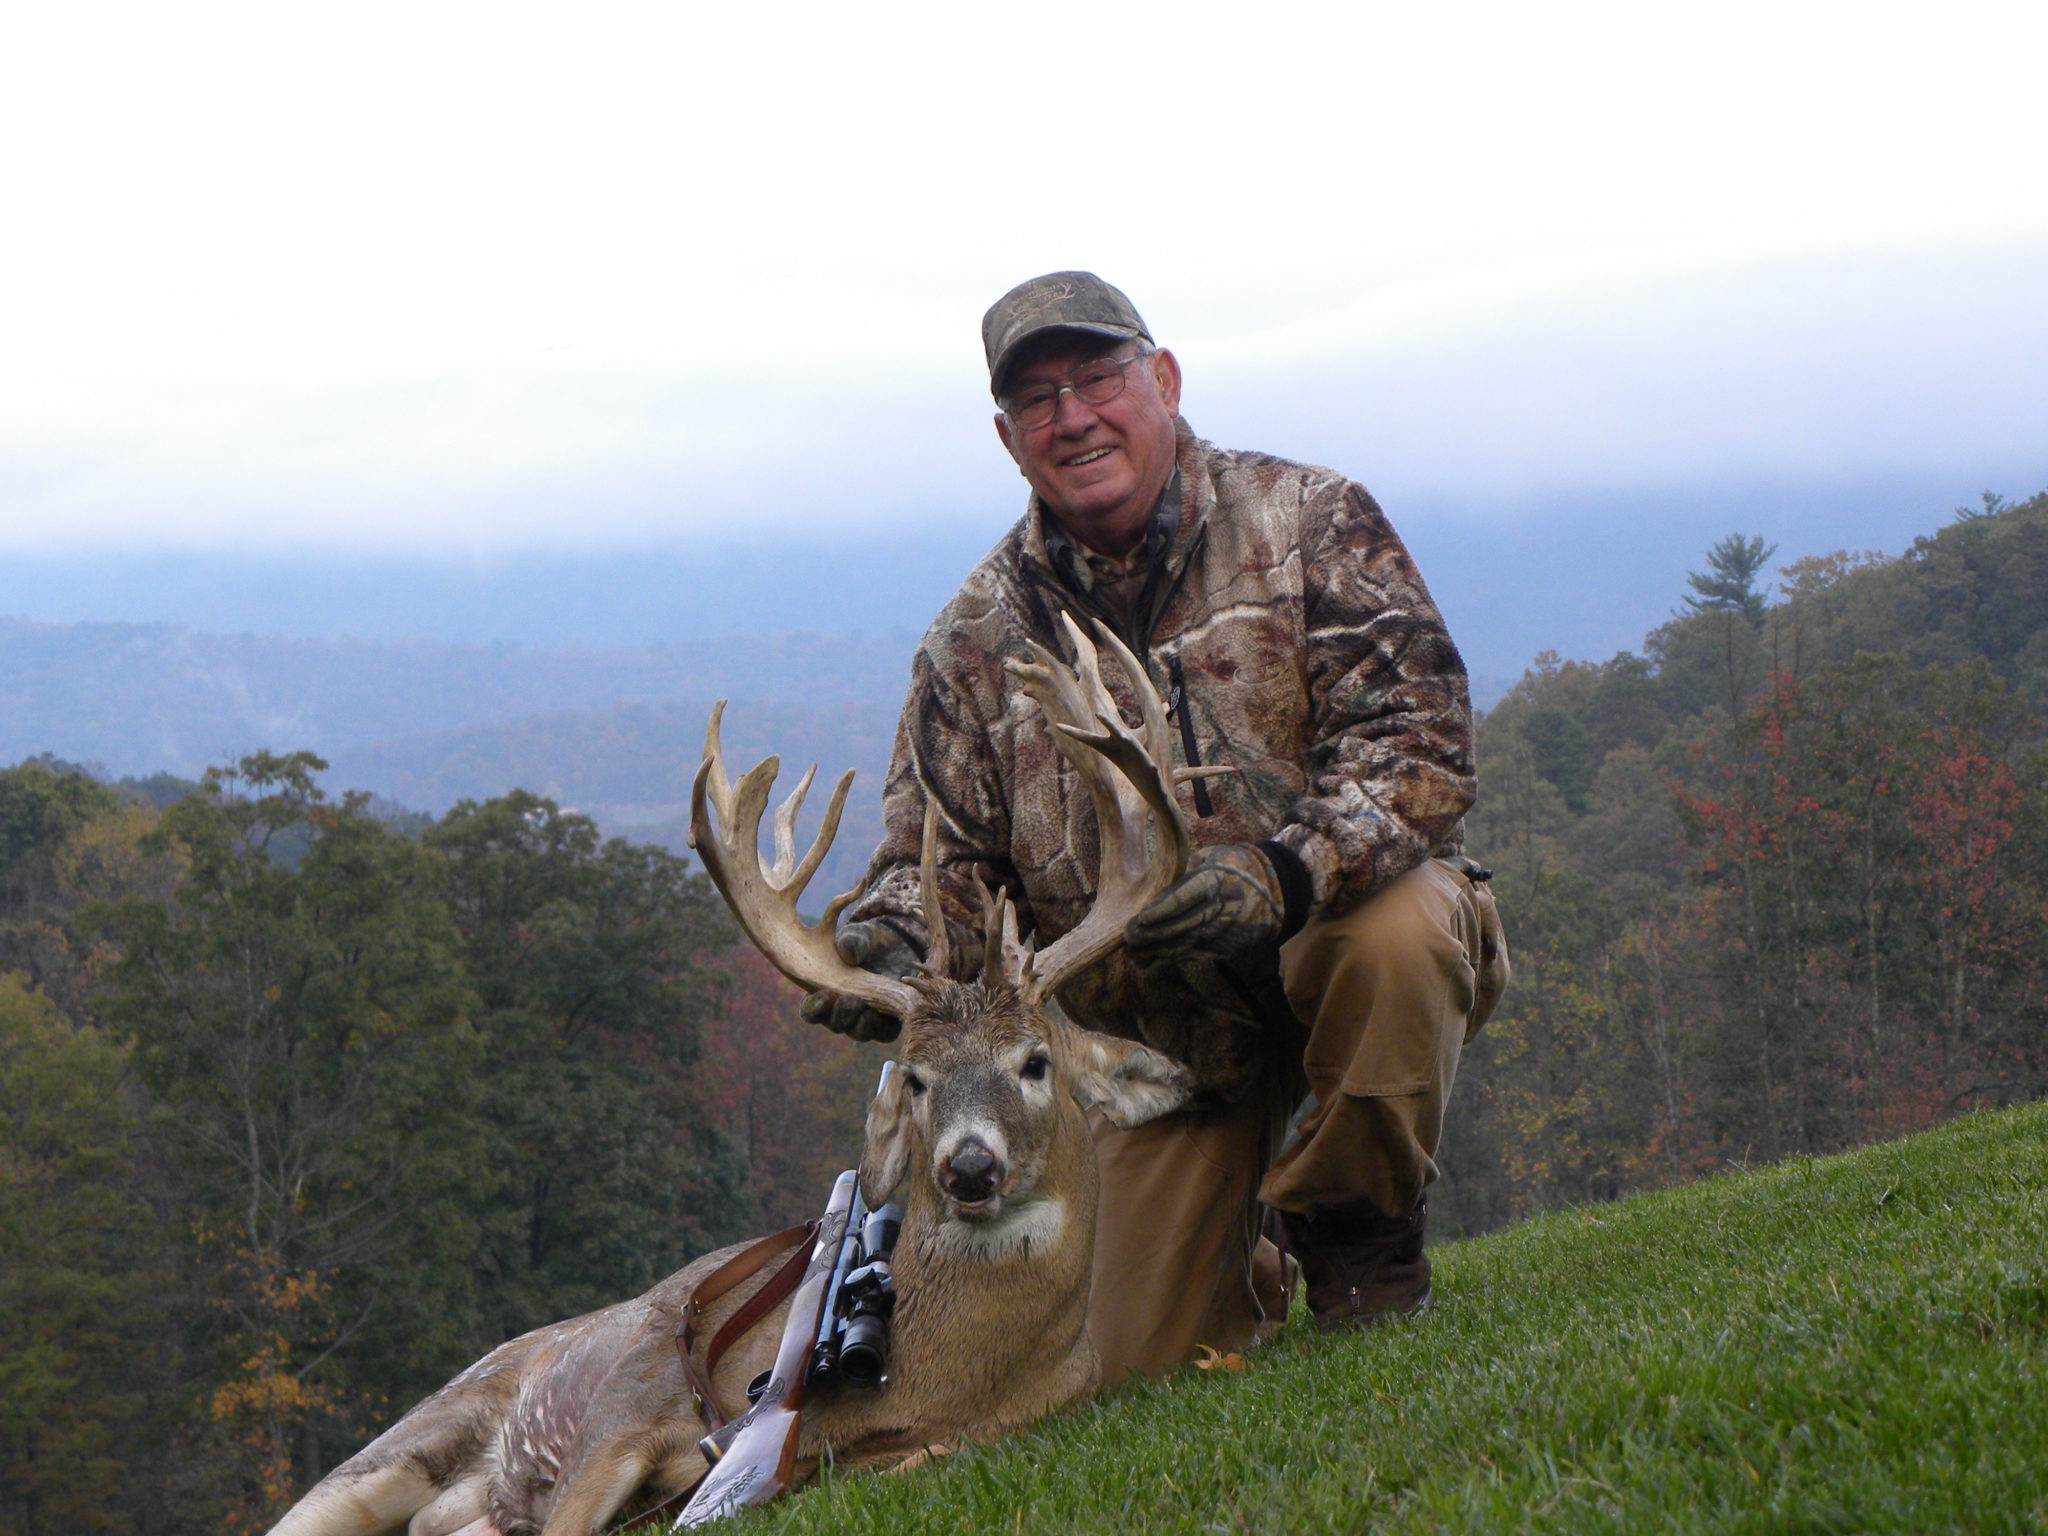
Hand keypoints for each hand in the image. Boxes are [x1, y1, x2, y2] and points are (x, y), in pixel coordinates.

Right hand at [798, 922, 919, 1041]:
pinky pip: (885, 1034)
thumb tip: (847, 952)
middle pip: (835, 1025)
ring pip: (859, 1033)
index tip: (825, 995)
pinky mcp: (889, 1023)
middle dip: (842, 1015)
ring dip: (862, 1024)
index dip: (814, 1008)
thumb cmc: (869, 943)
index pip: (810, 1010)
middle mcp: (842, 1012)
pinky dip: (886, 1026)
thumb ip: (852, 941)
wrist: (900, 948)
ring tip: (869, 1008)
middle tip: (850, 1000)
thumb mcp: (860, 936)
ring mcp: (865, 1020)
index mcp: (823, 993)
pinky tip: (890, 1012)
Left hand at [1123, 844, 1286, 966]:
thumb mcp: (1213, 857)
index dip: (1160, 911)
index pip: (1183, 899)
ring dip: (1157, 952)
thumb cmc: (1238, 868)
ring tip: (1135, 954)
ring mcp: (1223, 932)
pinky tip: (1154, 959)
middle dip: (1151, 935)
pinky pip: (1195, 954)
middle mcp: (1219, 909)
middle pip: (1179, 926)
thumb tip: (1156, 886)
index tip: (1140, 919)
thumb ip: (1185, 870)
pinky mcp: (1226, 948)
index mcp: (1215, 881)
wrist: (1277, 892)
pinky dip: (1173, 957)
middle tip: (1128, 937)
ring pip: (1184, 945)